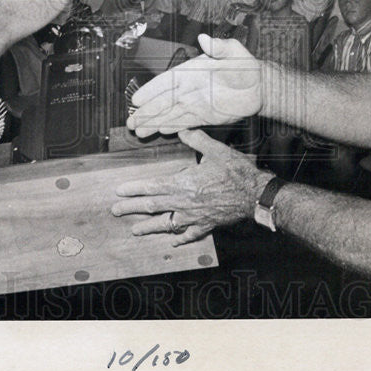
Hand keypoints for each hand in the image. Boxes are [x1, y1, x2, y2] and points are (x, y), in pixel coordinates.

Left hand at [112, 129, 270, 244]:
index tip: (119, 191)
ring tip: (135, 231)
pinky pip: (189, 235)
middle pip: (152, 207)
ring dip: (148, 228)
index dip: (133, 189)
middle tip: (115, 211)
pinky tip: (173, 241)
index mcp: (183, 184)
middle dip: (132, 209)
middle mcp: (184, 203)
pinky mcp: (206, 226)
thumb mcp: (216, 150)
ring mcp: (194, 217)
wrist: (255, 195)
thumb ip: (196, 139)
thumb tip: (182, 130)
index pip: (151, 187)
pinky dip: (179, 238)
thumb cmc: (236, 172)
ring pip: (166, 225)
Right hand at [127, 34, 262, 136]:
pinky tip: (158, 131)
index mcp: (191, 72)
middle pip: (163, 102)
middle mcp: (188, 89)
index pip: (166, 82)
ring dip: (154, 122)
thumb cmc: (246, 67)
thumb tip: (205, 38)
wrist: (259, 87)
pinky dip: (171, 127)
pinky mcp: (204, 116)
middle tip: (130, 122)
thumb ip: (220, 47)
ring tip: (137, 130)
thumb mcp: (235, 53)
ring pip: (170, 114)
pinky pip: (184, 122)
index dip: (150, 91)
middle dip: (146, 112)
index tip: (136, 100)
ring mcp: (195, 103)